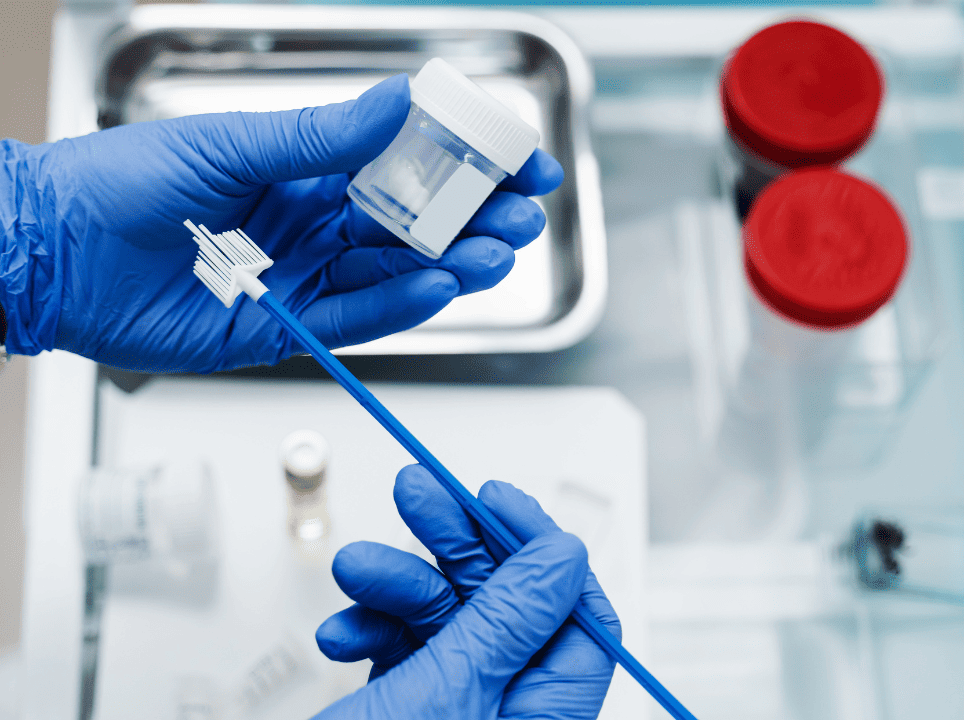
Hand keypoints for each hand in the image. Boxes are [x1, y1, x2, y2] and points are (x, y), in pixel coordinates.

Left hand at [0, 74, 562, 372]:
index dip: (464, 162)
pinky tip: (440, 285)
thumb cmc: (119, 183)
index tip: (517, 157)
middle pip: (414, 224)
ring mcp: (302, 279)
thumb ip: (321, 136)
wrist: (51, 251)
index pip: (404, 165)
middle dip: (474, 219)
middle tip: (521, 214)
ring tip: (495, 252)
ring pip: (395, 272)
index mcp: (305, 170)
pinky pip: (356, 319)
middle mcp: (312, 225)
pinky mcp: (284, 329)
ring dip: (452, 263)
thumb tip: (397, 103)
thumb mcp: (229, 144)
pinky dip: (400, 305)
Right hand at [313, 465, 618, 718]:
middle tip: (419, 495)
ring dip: (397, 586)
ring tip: (356, 570)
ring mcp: (457, 713)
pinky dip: (371, 630)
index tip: (497, 502)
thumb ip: (509, 621)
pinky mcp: (410, 711)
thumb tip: (562, 556)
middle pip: (505, 606)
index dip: (541, 552)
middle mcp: (507, 715)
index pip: (577, 617)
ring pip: (445, 620)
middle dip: (457, 547)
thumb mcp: (450, 693)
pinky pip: (403, 650)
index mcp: (545, 719)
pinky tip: (344, 631)